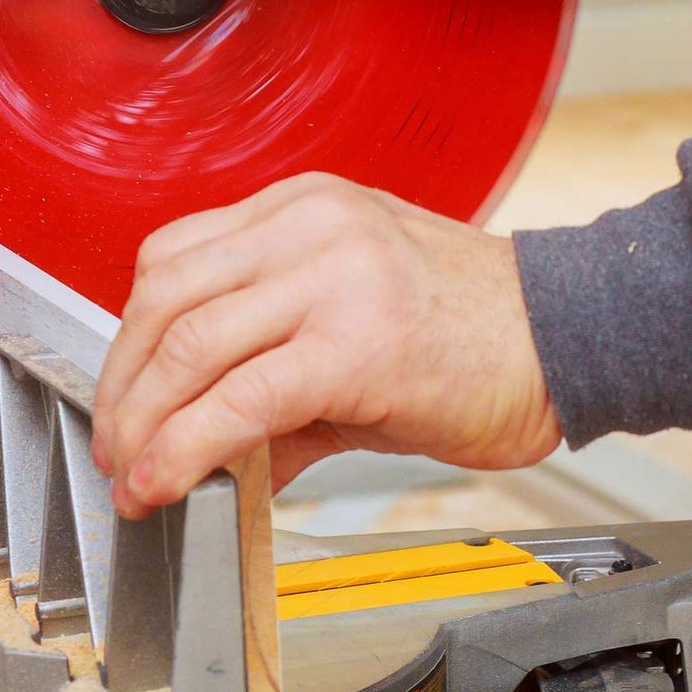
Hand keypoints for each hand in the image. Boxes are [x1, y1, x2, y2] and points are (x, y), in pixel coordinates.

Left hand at [93, 174, 561, 517]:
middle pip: (163, 297)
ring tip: (136, 476)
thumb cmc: (478, 335)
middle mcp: (312, 227)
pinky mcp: (356, 345)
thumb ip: (273, 377)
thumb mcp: (356, 330)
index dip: (131, 339)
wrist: (575, 343)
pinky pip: (241, 398)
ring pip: (189, 343)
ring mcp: (334, 278)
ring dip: (143, 423)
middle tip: (115, 449)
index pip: (174, 259)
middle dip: (123, 386)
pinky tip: (168, 483)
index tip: (125, 398)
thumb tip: (203, 447)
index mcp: (306, 209)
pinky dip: (186, 447)